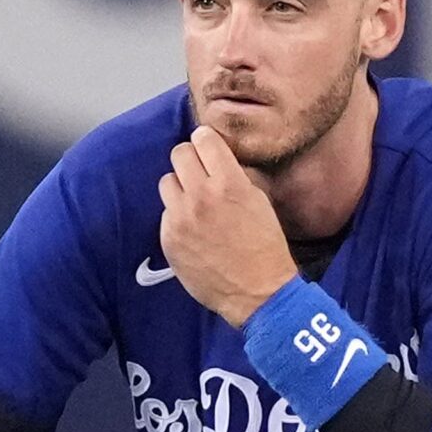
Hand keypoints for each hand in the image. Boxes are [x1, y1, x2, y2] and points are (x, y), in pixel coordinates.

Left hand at [157, 125, 296, 327]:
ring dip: (180, 187)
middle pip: (179, 153)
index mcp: (228, 183)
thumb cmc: (265, 247)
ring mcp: (180, 218)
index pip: (203, 138)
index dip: (206, 142)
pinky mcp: (169, 238)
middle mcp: (200, 196)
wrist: (257, 292)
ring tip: (195, 203)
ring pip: (167, 181)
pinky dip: (177, 217)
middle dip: (191, 160)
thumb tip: (216, 159)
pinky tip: (194, 230)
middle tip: (200, 173)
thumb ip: (234, 176)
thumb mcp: (259, 201)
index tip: (208, 149)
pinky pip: (166, 213)